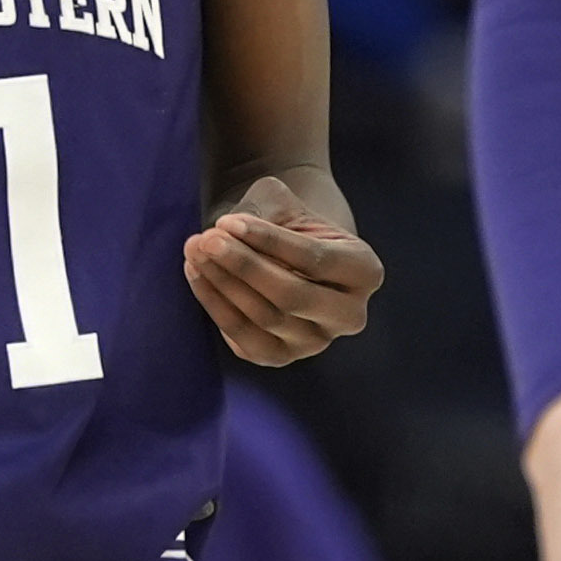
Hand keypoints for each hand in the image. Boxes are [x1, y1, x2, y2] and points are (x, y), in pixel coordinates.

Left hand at [186, 177, 379, 364]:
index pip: (315, 259)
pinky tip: (196, 273)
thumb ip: (267, 211)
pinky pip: (244, 338)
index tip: (227, 221)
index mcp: (365, 271)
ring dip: (222, 283)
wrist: (287, 250)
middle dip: (244, 267)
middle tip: (206, 238)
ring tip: (195, 249)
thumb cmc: (290, 221)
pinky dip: (215, 305)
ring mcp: (316, 342)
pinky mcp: (282, 357)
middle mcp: (349, 315)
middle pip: (292, 296)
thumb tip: (228, 231)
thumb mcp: (288, 204)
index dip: (268, 241)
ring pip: (265, 319)